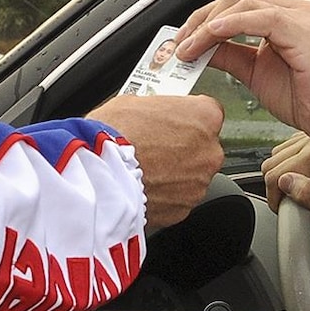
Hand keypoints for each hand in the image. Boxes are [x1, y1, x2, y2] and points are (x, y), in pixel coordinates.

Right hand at [89, 94, 223, 231]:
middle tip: (154, 147)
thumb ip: (160, 110)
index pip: (208, 113)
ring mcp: (199, 183)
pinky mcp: (184, 208)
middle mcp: (210, 151)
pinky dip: (165, 195)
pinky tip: (144, 186)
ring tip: (146, 169)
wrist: (100, 176)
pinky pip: (178, 198)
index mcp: (204, 117)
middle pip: (203, 147)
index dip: (186, 118)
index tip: (172, 123)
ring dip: (175, 173)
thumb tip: (155, 115)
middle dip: (183, 148)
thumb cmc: (113, 135)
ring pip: (192, 176)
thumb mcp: (135, 102)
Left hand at [174, 0, 309, 174]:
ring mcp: (301, 17)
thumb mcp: (257, 74)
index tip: (181, 41)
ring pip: (243, 3)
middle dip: (199, 19)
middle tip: (178, 44)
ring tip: (188, 47)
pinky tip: (211, 37)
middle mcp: (294, 11)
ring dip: (208, 24)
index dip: (203, 20)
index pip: (235, 6)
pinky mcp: (304, 30)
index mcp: (284, 19)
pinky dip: (230, 25)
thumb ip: (231, 56)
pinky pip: (260, 17)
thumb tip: (202, 49)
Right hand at [261, 133, 309, 225]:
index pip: (274, 176)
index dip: (274, 199)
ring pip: (280, 152)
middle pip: (273, 162)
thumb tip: (285, 184)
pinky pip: (292, 144)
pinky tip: (303, 174)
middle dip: (276, 185)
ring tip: (297, 189)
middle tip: (289, 202)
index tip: (283, 209)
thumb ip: (308, 196)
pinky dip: (291, 159)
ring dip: (282, 171)